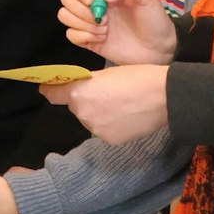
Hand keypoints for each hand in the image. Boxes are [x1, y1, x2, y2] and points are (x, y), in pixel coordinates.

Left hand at [41, 65, 168, 143]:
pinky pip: (104, 130)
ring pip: (90, 119)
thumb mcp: (106, 73)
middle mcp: (82, 112)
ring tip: (121, 106)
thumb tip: (79, 91)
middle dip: (86, 101)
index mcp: (79, 92)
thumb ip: (88, 84)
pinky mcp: (108, 139)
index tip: (48, 89)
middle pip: (76, 107)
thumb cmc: (137, 77)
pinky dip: (111, 125)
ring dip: (99, 113)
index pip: (53, 94)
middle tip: (108, 94)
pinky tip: (127, 117)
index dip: (50, 90)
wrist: (165, 97)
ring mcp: (95, 128)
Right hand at [58, 0, 177, 65]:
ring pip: (64, 16)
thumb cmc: (154, 20)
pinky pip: (70, 35)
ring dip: (83, 24)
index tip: (92, 0)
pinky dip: (83, 37)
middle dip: (82, 10)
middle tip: (104, 18)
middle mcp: (92, 4)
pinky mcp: (87, 40)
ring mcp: (88, 22)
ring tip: (105, 30)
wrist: (159, 49)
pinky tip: (101, 39)